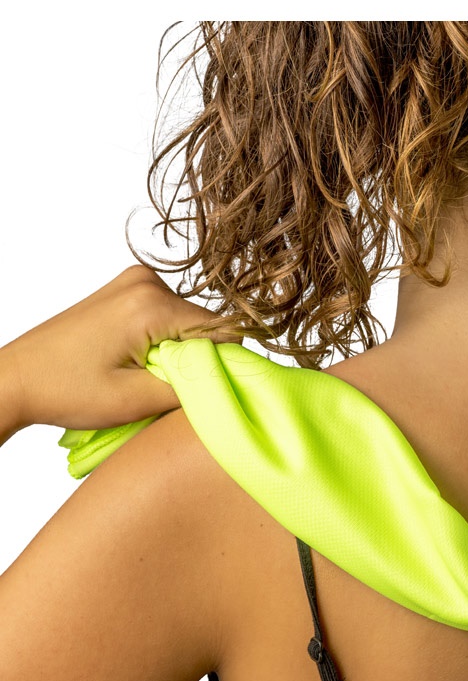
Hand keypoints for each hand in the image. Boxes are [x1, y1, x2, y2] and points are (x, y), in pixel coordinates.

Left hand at [0, 266, 238, 434]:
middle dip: (196, 358)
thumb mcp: (136, 400)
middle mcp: (146, 281)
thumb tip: (233, 379)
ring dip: (178, 351)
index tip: (198, 388)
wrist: (15, 378)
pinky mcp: (127, 288)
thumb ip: (193, 387)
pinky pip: (169, 316)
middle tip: (158, 384)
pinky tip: (134, 360)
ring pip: (188, 322)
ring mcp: (135, 280)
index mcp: (151, 304)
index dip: (222, 364)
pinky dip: (162, 341)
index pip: (222, 330)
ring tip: (140, 372)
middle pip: (205, 325)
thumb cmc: (65, 390)